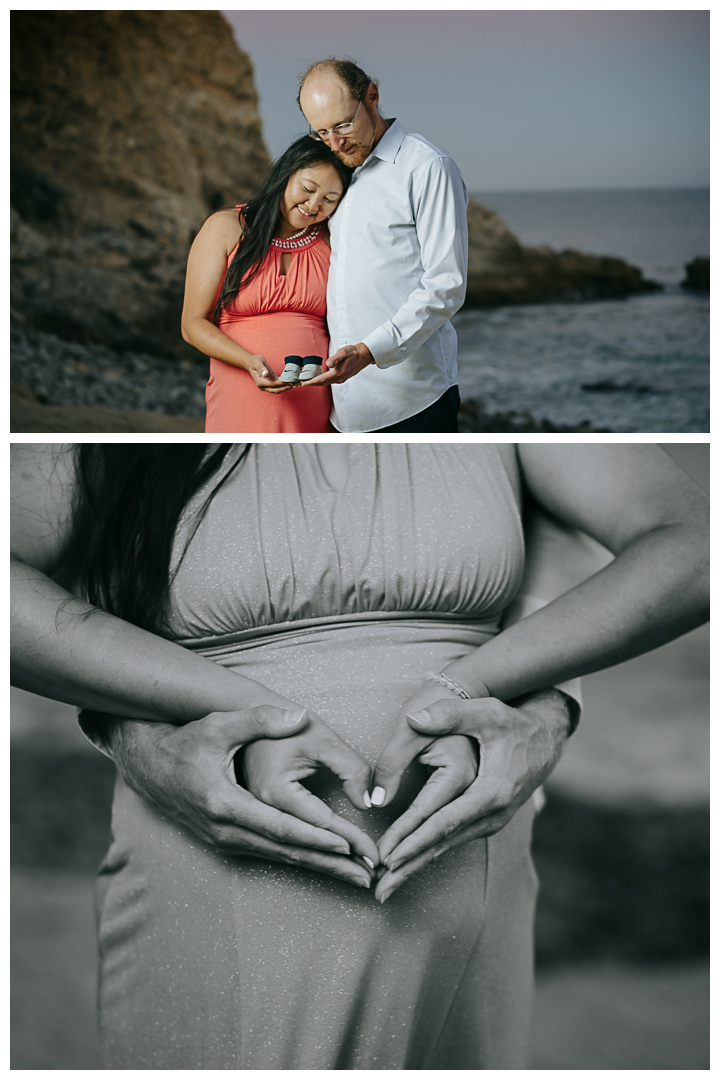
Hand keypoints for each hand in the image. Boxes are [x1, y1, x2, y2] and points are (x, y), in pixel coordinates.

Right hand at [93, 705, 375, 888]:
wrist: (147, 764)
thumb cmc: (185, 741)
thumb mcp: (218, 725)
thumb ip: (259, 718)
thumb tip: (299, 715)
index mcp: (225, 804)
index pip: (280, 826)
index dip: (315, 837)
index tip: (348, 846)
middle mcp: (226, 831)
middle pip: (287, 851)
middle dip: (330, 864)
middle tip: (369, 875)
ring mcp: (225, 840)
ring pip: (281, 857)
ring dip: (321, 867)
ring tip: (358, 877)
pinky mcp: (227, 842)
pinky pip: (271, 854)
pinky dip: (302, 860)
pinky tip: (326, 865)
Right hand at [246, 354, 293, 393]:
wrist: (252, 362)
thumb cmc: (254, 361)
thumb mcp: (257, 362)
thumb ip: (261, 368)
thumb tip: (265, 374)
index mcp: (260, 382)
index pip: (273, 384)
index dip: (282, 384)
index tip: (290, 382)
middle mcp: (263, 386)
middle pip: (276, 389)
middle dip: (286, 387)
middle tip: (295, 384)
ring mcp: (266, 386)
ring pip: (278, 389)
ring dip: (286, 387)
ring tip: (295, 384)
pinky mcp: (270, 383)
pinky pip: (278, 386)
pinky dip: (284, 385)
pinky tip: (291, 383)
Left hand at [300, 342, 373, 385]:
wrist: (363, 356)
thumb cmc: (353, 352)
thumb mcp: (343, 352)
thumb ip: (335, 358)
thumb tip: (328, 364)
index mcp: (338, 373)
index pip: (322, 379)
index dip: (312, 382)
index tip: (303, 383)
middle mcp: (339, 378)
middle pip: (322, 383)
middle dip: (312, 384)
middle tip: (301, 383)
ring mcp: (341, 379)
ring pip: (326, 383)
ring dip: (316, 383)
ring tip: (307, 382)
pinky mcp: (342, 377)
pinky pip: (330, 381)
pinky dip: (322, 381)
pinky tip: (318, 379)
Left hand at [374, 689, 571, 902]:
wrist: (546, 736)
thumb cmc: (512, 722)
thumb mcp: (485, 712)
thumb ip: (448, 714)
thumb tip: (413, 718)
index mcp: (492, 791)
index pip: (444, 821)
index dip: (414, 840)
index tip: (387, 858)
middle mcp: (494, 813)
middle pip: (444, 844)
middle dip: (409, 868)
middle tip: (378, 892)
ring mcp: (493, 820)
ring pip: (448, 847)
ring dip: (416, 866)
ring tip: (386, 887)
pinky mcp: (488, 820)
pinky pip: (454, 840)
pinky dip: (429, 853)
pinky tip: (409, 866)